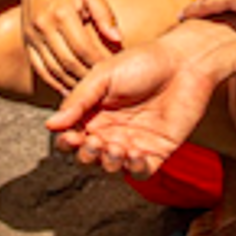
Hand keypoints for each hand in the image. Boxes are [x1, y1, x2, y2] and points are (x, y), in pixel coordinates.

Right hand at [19, 0, 121, 93]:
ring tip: (87, 93)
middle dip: (86, 78)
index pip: (83, 48)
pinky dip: (53, 82)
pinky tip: (67, 89)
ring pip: (52, 69)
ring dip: (70, 84)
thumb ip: (105, 15)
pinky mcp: (26, 41)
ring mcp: (32, 35)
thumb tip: (118, 39)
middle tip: (102, 88)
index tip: (112, 72)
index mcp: (62, 13)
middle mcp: (44, 26)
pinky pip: (39, 68)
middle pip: (67, 62)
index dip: (98, 63)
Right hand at [46, 29, 224, 177]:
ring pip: (112, 169)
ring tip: (116, 147)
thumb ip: (78, 100)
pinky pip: (140, 172)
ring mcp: (133, 143)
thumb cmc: (143, 62)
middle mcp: (110, 132)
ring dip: (109, 163)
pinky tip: (134, 154)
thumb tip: (50, 125)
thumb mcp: (103, 76)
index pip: (72, 138)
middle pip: (88, 158)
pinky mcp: (157, 152)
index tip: (71, 136)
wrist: (184, 62)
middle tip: (94, 143)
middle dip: (87, 156)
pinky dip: (134, 169)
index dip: (67, 143)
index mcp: (94, 114)